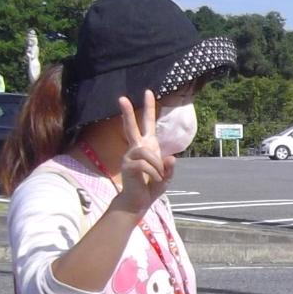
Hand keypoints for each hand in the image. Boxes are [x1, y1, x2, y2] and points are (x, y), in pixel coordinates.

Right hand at [114, 90, 174, 216]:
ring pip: (146, 152)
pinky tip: (154, 180)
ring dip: (157, 165)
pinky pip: (145, 165)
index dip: (149, 108)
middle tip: (121, 98)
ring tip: (158, 176)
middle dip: (127, 113)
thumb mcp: (166, 177)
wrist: (138, 202)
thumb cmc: (151, 187)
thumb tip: (171, 158)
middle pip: (130, 128)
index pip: (147, 124)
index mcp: (147, 146)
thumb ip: (170, 168)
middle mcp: (136, 148)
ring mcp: (130, 157)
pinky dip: (154, 174)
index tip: (148, 92)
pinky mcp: (128, 166)